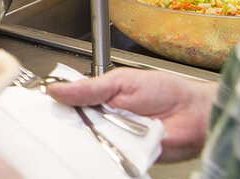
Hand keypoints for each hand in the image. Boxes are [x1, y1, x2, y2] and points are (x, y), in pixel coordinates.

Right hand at [46, 67, 215, 162]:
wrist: (196, 115)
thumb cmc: (165, 91)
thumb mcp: (122, 81)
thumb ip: (90, 88)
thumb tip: (56, 89)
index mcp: (99, 97)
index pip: (69, 102)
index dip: (56, 103)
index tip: (42, 103)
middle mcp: (104, 119)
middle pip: (74, 125)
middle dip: (68, 124)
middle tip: (63, 121)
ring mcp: (114, 138)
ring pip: (89, 143)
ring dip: (87, 139)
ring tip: (89, 131)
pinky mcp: (126, 156)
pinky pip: (108, 157)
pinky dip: (104, 155)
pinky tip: (102, 147)